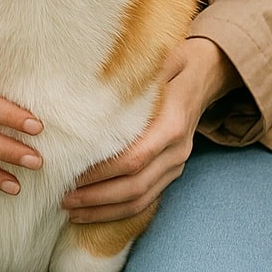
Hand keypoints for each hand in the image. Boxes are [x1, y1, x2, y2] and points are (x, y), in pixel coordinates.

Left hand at [62, 37, 238, 224]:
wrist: (207, 74)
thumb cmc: (179, 64)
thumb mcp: (164, 59)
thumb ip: (139, 72)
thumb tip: (101, 74)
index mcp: (172, 125)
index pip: (134, 159)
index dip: (102, 172)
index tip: (72, 175)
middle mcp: (177, 150)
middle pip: (135, 186)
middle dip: (97, 198)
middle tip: (64, 199)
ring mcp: (177, 164)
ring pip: (141, 200)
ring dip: (106, 210)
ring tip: (73, 211)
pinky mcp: (173, 171)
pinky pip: (148, 200)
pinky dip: (120, 210)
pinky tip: (95, 211)